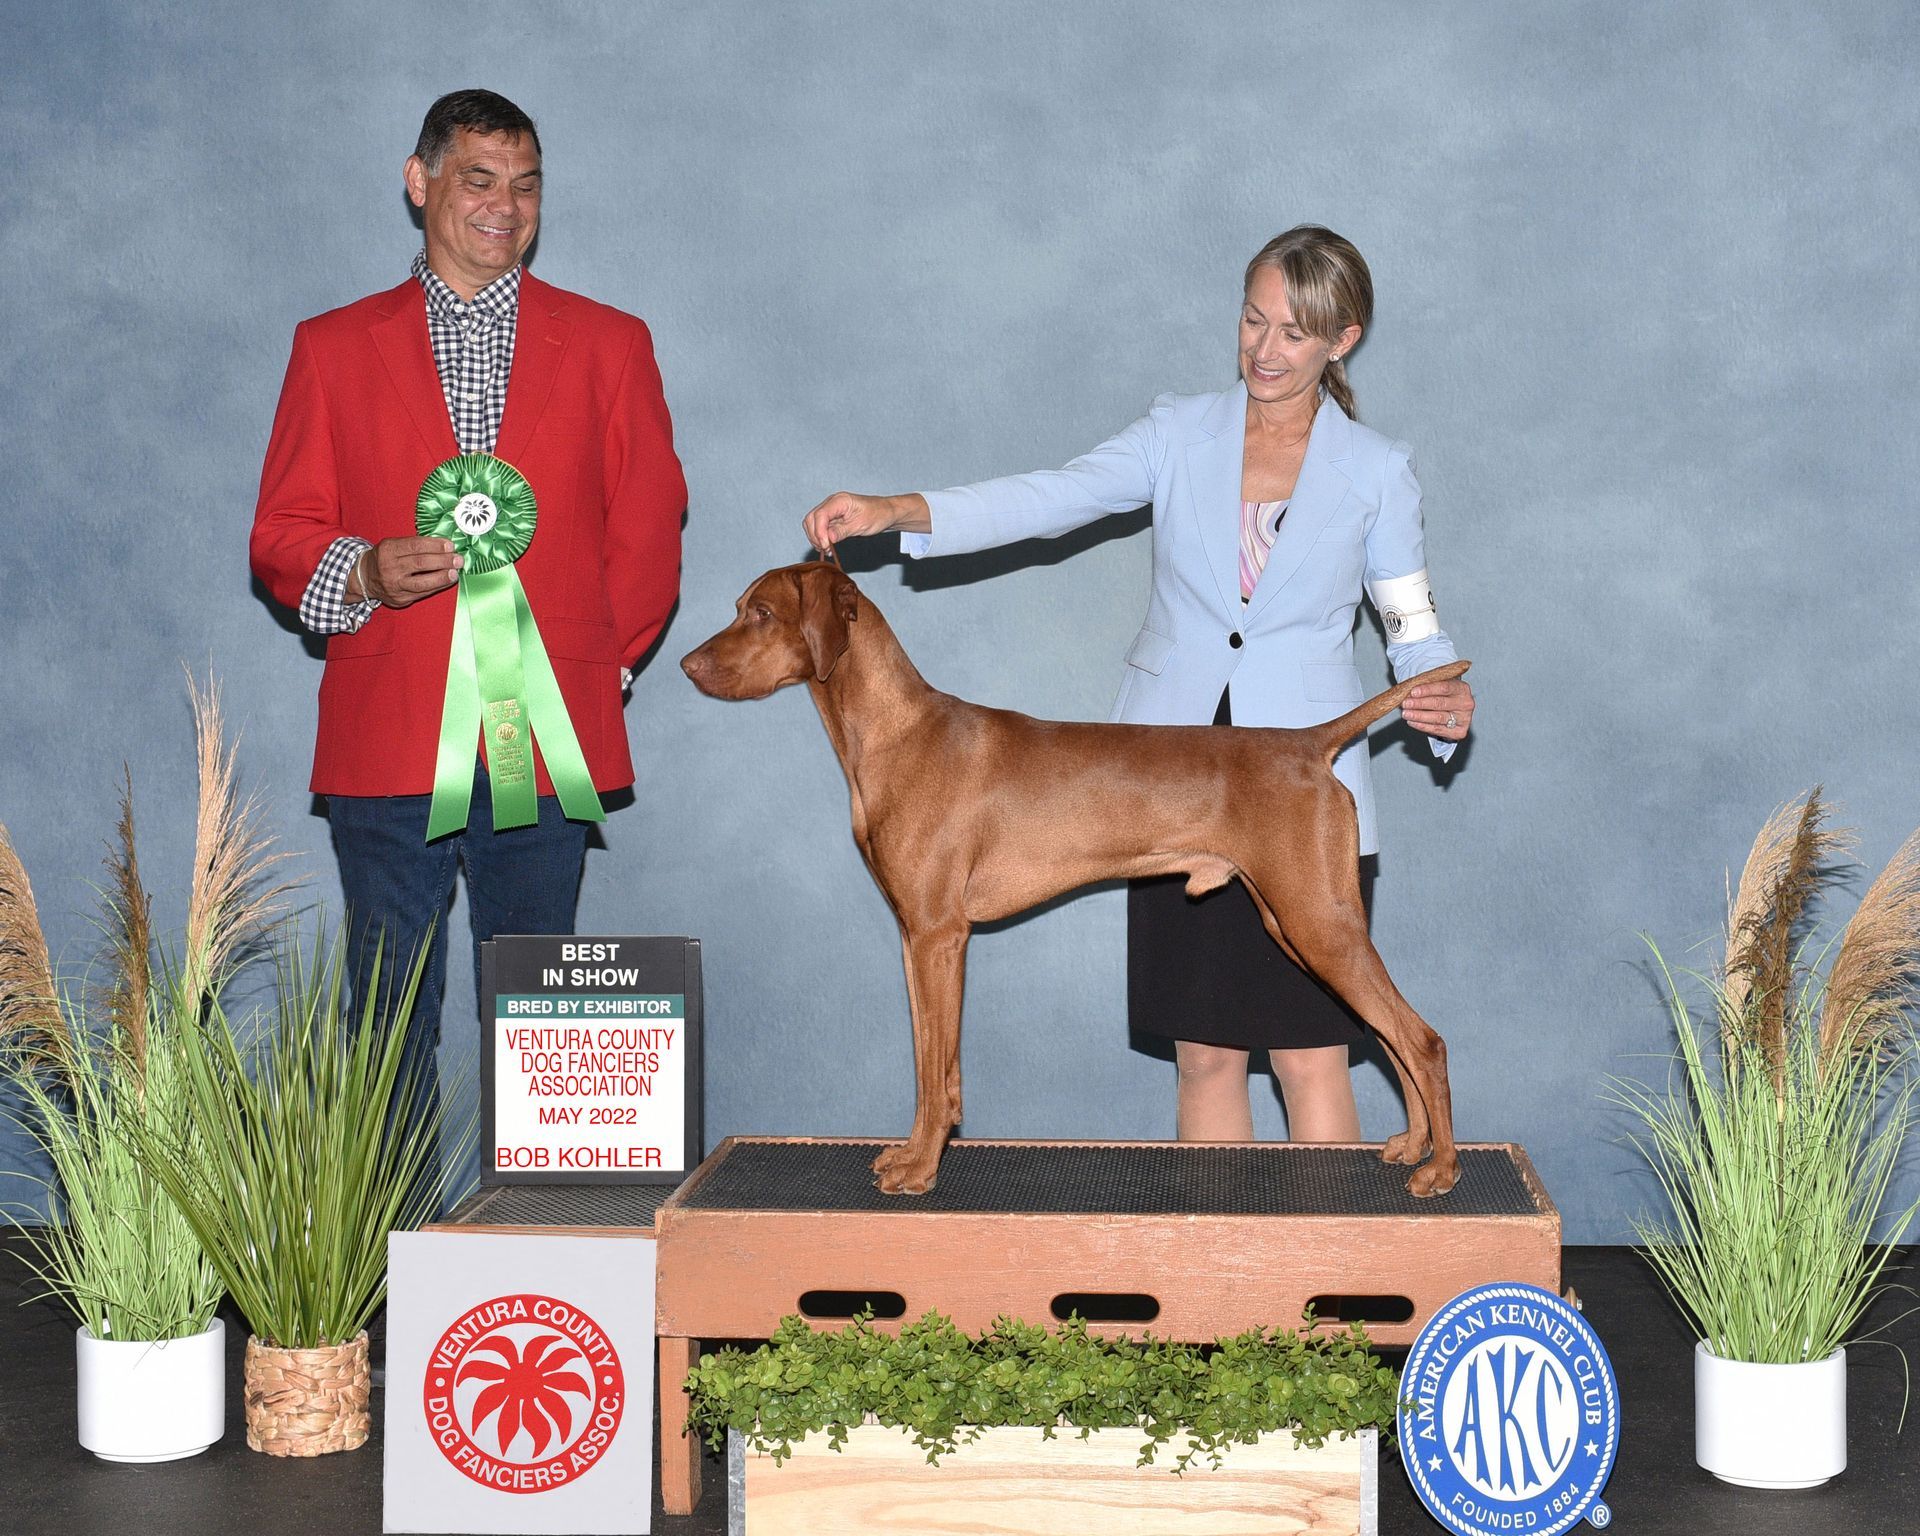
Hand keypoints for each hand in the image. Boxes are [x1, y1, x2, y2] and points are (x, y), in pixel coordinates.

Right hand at [349, 536, 462, 607]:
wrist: (365, 578)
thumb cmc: (385, 558)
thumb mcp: (393, 545)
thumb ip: (415, 545)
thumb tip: (444, 546)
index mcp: (388, 550)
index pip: (415, 546)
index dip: (435, 545)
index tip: (450, 545)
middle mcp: (389, 567)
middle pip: (420, 563)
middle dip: (442, 561)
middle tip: (458, 559)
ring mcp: (395, 585)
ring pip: (422, 582)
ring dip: (442, 577)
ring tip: (455, 573)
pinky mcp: (400, 599)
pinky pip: (422, 593)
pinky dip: (437, 586)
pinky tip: (447, 581)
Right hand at [802, 491, 929, 551]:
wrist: (886, 513)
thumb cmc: (877, 514)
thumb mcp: (860, 525)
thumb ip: (842, 531)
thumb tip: (827, 539)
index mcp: (839, 500)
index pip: (820, 515)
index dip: (819, 532)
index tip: (825, 545)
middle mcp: (832, 503)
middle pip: (811, 518)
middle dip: (815, 535)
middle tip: (824, 549)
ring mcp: (831, 510)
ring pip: (813, 523)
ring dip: (816, 537)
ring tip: (826, 549)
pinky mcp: (833, 517)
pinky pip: (820, 527)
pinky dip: (821, 537)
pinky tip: (828, 545)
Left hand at [1402, 678, 1473, 741]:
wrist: (1453, 711)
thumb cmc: (1443, 696)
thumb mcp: (1438, 686)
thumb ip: (1426, 687)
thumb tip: (1407, 690)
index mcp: (1462, 688)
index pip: (1444, 688)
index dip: (1427, 690)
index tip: (1413, 692)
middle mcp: (1466, 704)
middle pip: (1440, 703)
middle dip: (1420, 704)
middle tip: (1406, 703)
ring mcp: (1464, 719)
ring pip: (1438, 717)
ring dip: (1419, 716)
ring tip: (1406, 713)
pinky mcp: (1459, 732)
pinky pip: (1437, 729)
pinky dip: (1422, 726)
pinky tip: (1412, 722)